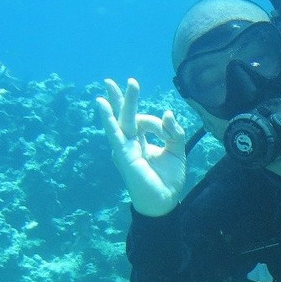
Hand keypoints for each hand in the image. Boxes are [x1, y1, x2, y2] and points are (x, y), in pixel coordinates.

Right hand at [96, 77, 186, 216]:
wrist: (164, 201)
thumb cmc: (168, 178)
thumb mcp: (177, 150)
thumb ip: (175, 131)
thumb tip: (168, 112)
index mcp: (141, 140)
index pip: (146, 121)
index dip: (159, 123)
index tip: (168, 131)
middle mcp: (130, 142)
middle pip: (126, 115)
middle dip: (123, 97)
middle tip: (116, 80)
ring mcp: (125, 148)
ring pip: (122, 120)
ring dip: (119, 102)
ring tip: (110, 84)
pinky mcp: (124, 155)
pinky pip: (116, 134)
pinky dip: (109, 119)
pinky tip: (103, 106)